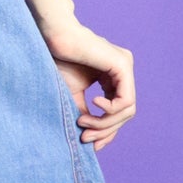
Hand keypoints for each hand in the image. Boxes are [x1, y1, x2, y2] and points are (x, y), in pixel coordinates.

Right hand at [41, 19, 136, 148]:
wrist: (55, 39)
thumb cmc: (59, 61)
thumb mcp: (74, 94)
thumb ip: (85, 113)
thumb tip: (90, 139)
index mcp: (113, 77)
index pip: (119, 110)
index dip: (106, 131)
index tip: (89, 143)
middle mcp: (123, 71)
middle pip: (125, 113)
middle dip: (105, 130)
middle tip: (84, 136)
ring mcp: (126, 67)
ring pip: (127, 110)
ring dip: (105, 123)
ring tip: (83, 121)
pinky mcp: (124, 65)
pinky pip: (126, 100)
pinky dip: (110, 110)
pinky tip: (94, 103)